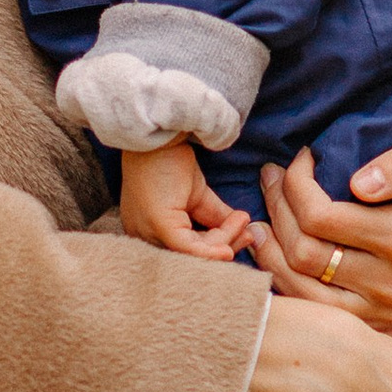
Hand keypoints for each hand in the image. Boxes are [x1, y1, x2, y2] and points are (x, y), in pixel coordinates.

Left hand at [117, 137, 252, 257]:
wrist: (159, 135)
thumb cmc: (168, 160)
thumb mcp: (197, 196)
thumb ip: (215, 217)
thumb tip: (243, 232)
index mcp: (147, 232)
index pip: (186, 251)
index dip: (216, 248)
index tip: (243, 236)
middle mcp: (143, 237)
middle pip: (191, 256)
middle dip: (224, 246)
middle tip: (248, 235)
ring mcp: (149, 233)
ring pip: (195, 252)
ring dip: (225, 238)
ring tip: (242, 221)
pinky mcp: (160, 226)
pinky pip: (192, 247)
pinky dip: (215, 246)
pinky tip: (236, 234)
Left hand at [247, 141, 391, 339]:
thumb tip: (361, 183)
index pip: (320, 217)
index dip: (296, 185)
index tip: (298, 161)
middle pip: (304, 253)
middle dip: (277, 210)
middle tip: (273, 181)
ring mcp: (382, 314)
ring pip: (299, 290)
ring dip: (270, 252)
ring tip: (263, 221)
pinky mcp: (375, 331)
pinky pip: (313, 313)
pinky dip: (285, 283)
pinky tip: (278, 254)